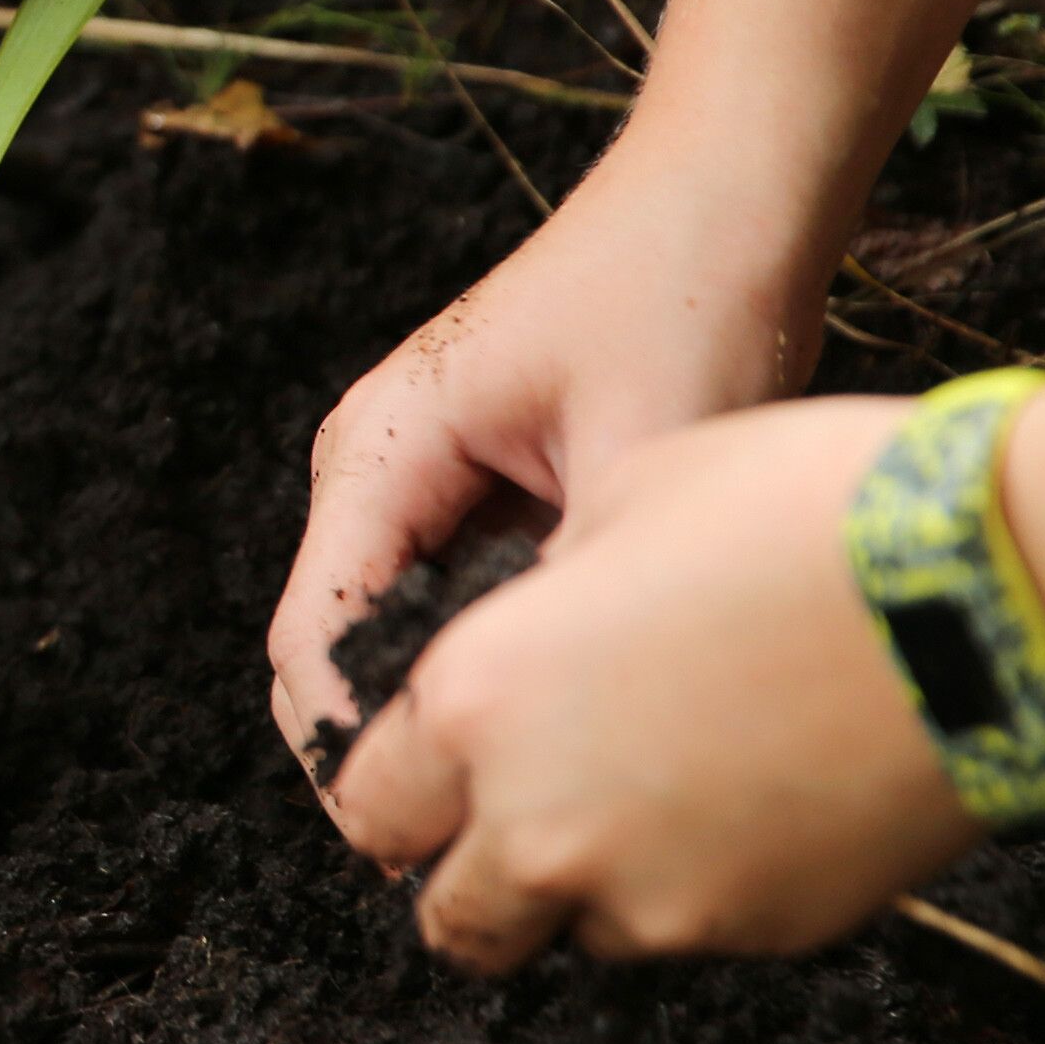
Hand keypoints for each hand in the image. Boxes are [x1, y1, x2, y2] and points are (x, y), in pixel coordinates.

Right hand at [269, 135, 826, 784]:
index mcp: (376, 452)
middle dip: (392, 754)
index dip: (357, 756)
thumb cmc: (686, 292)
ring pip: (390, 641)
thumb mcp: (641, 454)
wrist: (730, 192)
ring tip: (540, 794)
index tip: (438, 845)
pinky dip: (491, 670)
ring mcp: (419, 480)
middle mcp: (373, 470)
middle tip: (497, 851)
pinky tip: (574, 716)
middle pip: (330, 655)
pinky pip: (452, 608)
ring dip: (444, 715)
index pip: (314, 642)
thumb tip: (560, 734)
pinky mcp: (476, 491)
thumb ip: (579, 593)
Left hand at [326, 396, 975, 968]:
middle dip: (468, 870)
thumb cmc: (807, 509)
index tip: (427, 771)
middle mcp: (543, 824)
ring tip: (660, 783)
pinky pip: (690, 927)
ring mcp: (657, 897)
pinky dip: (697, 883)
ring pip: (573, 929)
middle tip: (514, 814)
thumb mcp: (625, 495)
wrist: (1003, 589)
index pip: (371, 802)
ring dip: (586, 882)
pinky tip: (753, 794)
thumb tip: (529, 637)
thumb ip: (535, 600)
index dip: (396, 786)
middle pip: (451, 915)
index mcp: (479, 703)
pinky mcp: (766, 930)